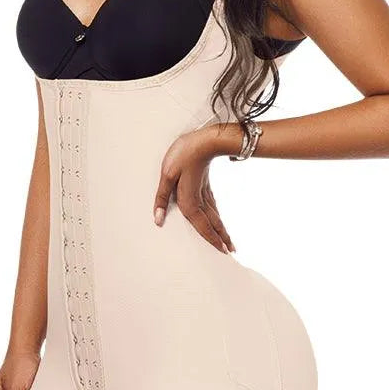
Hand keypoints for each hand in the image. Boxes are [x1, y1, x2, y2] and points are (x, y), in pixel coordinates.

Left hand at [153, 126, 235, 253]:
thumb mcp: (167, 175)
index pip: (202, 226)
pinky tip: (218, 218)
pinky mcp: (207, 185)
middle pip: (213, 223)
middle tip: (231, 250)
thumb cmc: (185, 154)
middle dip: (221, 238)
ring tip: (228, 239)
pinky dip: (218, 216)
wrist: (206, 139)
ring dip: (222, 229)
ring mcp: (206, 192)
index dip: (211, 238)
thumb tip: (157, 219)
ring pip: (215, 215)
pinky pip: (214, 206)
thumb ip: (162, 198)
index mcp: (189, 201)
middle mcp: (200, 200)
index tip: (221, 250)